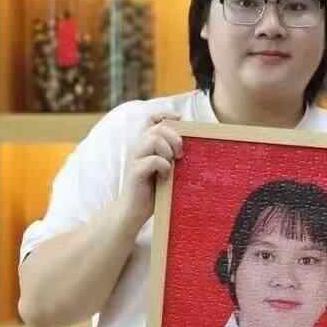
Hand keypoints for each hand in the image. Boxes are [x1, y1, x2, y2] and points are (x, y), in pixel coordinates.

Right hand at [115, 112, 181, 226]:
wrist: (135, 211)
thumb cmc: (154, 190)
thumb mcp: (167, 169)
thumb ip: (173, 155)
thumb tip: (191, 143)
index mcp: (147, 145)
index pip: (153, 120)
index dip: (166, 115)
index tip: (180, 119)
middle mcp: (139, 148)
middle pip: (157, 127)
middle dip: (174, 136)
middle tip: (181, 154)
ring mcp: (136, 159)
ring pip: (153, 139)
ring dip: (168, 150)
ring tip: (173, 164)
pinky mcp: (135, 172)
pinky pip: (153, 160)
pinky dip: (164, 166)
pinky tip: (165, 176)